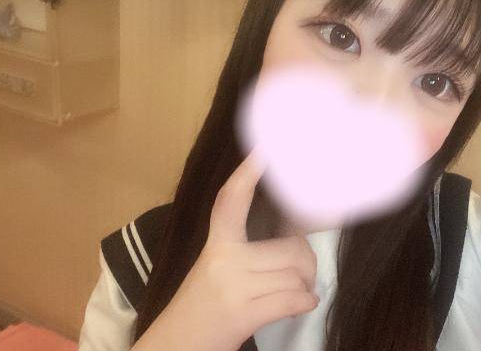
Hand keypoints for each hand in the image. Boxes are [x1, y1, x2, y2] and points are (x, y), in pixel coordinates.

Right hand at [131, 145, 318, 350]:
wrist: (174, 346)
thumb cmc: (201, 305)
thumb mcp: (218, 269)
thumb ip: (246, 250)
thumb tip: (294, 236)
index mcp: (216, 245)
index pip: (230, 201)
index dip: (247, 174)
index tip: (264, 149)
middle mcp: (223, 260)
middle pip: (291, 248)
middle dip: (305, 263)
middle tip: (301, 272)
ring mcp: (232, 287)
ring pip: (295, 274)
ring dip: (304, 287)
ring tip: (295, 293)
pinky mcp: (242, 314)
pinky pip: (293, 300)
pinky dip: (304, 303)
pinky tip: (301, 304)